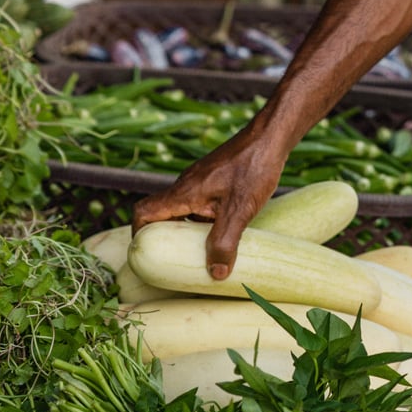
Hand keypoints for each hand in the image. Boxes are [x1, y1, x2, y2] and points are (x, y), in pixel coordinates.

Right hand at [133, 0, 411, 282]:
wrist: (272, 136)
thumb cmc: (254, 167)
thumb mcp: (240, 209)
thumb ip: (224, 241)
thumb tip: (215, 275)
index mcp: (184, 192)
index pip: (144, 213)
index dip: (139, 236)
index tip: (149, 257)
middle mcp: (186, 186)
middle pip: (162, 215)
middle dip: (167, 241)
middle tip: (180, 264)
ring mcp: (201, 182)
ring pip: (183, 211)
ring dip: (189, 233)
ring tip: (205, 255)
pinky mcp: (216, 180)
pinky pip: (200, 205)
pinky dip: (205, 222)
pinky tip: (228, 233)